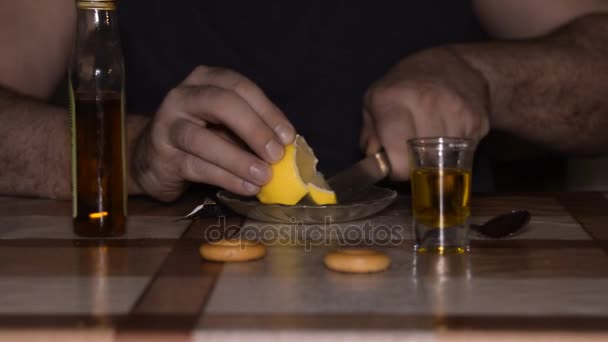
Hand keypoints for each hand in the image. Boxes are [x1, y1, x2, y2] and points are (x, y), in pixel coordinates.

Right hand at [131, 66, 295, 201]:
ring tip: (264, 176)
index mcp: (205, 80)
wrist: (152, 158)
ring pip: (205, 139)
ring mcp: (168, 125)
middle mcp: (183, 96)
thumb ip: (251, 128)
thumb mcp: (226, 124)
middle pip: (222, 104)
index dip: (268, 111)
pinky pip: (198, 167)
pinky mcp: (162, 156)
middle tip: (276, 154)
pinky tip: (248, 187)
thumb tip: (287, 146)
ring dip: (239, 159)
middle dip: (254, 129)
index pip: (240, 87)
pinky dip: (227, 178)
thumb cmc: (200, 136)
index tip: (288, 137)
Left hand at [361, 47, 489, 179]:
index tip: (395, 163)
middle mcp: (424, 103)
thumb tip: (373, 158)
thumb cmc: (407, 85)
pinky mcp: (476, 119)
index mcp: (392, 99)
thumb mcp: (376, 99)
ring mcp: (454, 111)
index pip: (398, 158)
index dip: (395, 168)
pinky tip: (447, 133)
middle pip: (422, 163)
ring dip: (436, 160)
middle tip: (412, 153)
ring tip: (430, 141)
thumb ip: (369, 133)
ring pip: (443, 161)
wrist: (455, 64)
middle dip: (415, 165)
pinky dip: (454, 152)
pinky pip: (462, 153)